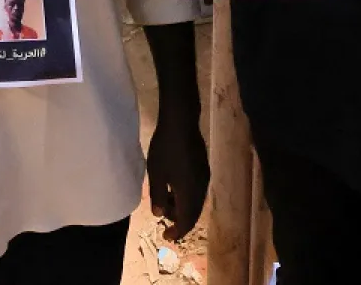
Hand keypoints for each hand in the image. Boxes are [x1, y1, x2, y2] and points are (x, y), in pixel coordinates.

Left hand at [146, 103, 209, 240]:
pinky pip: (196, 190)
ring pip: (195, 201)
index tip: (166, 237)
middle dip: (180, 220)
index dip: (177, 231)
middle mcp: (201, 188)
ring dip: (183, 207)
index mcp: (190, 194)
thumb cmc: (165, 149)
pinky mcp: (203, 167)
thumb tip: (159, 214)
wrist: (181, 122)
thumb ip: (158, 196)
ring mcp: (204, 177)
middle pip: (193, 213)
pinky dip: (186, 196)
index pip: (186, 221)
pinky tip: (175, 188)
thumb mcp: (156, 174)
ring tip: (166, 202)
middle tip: (164, 220)